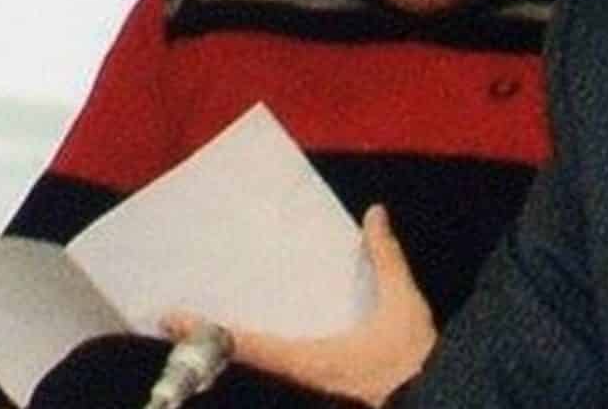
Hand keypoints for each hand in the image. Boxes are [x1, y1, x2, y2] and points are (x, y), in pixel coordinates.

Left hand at [164, 203, 435, 406]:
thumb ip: (385, 258)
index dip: (208, 332)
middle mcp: (299, 378)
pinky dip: (254, 357)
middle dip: (205, 343)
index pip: (247, 345)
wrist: (434, 394)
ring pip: (255, 370)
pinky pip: (275, 371)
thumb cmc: (412, 356)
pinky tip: (252, 343)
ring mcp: (306, 387)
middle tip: (174, 322)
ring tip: (204, 330)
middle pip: (240, 362)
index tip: (173, 318)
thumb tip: (373, 216)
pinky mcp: (318, 388)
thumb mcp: (402, 302)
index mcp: (310, 359)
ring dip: (227, 351)